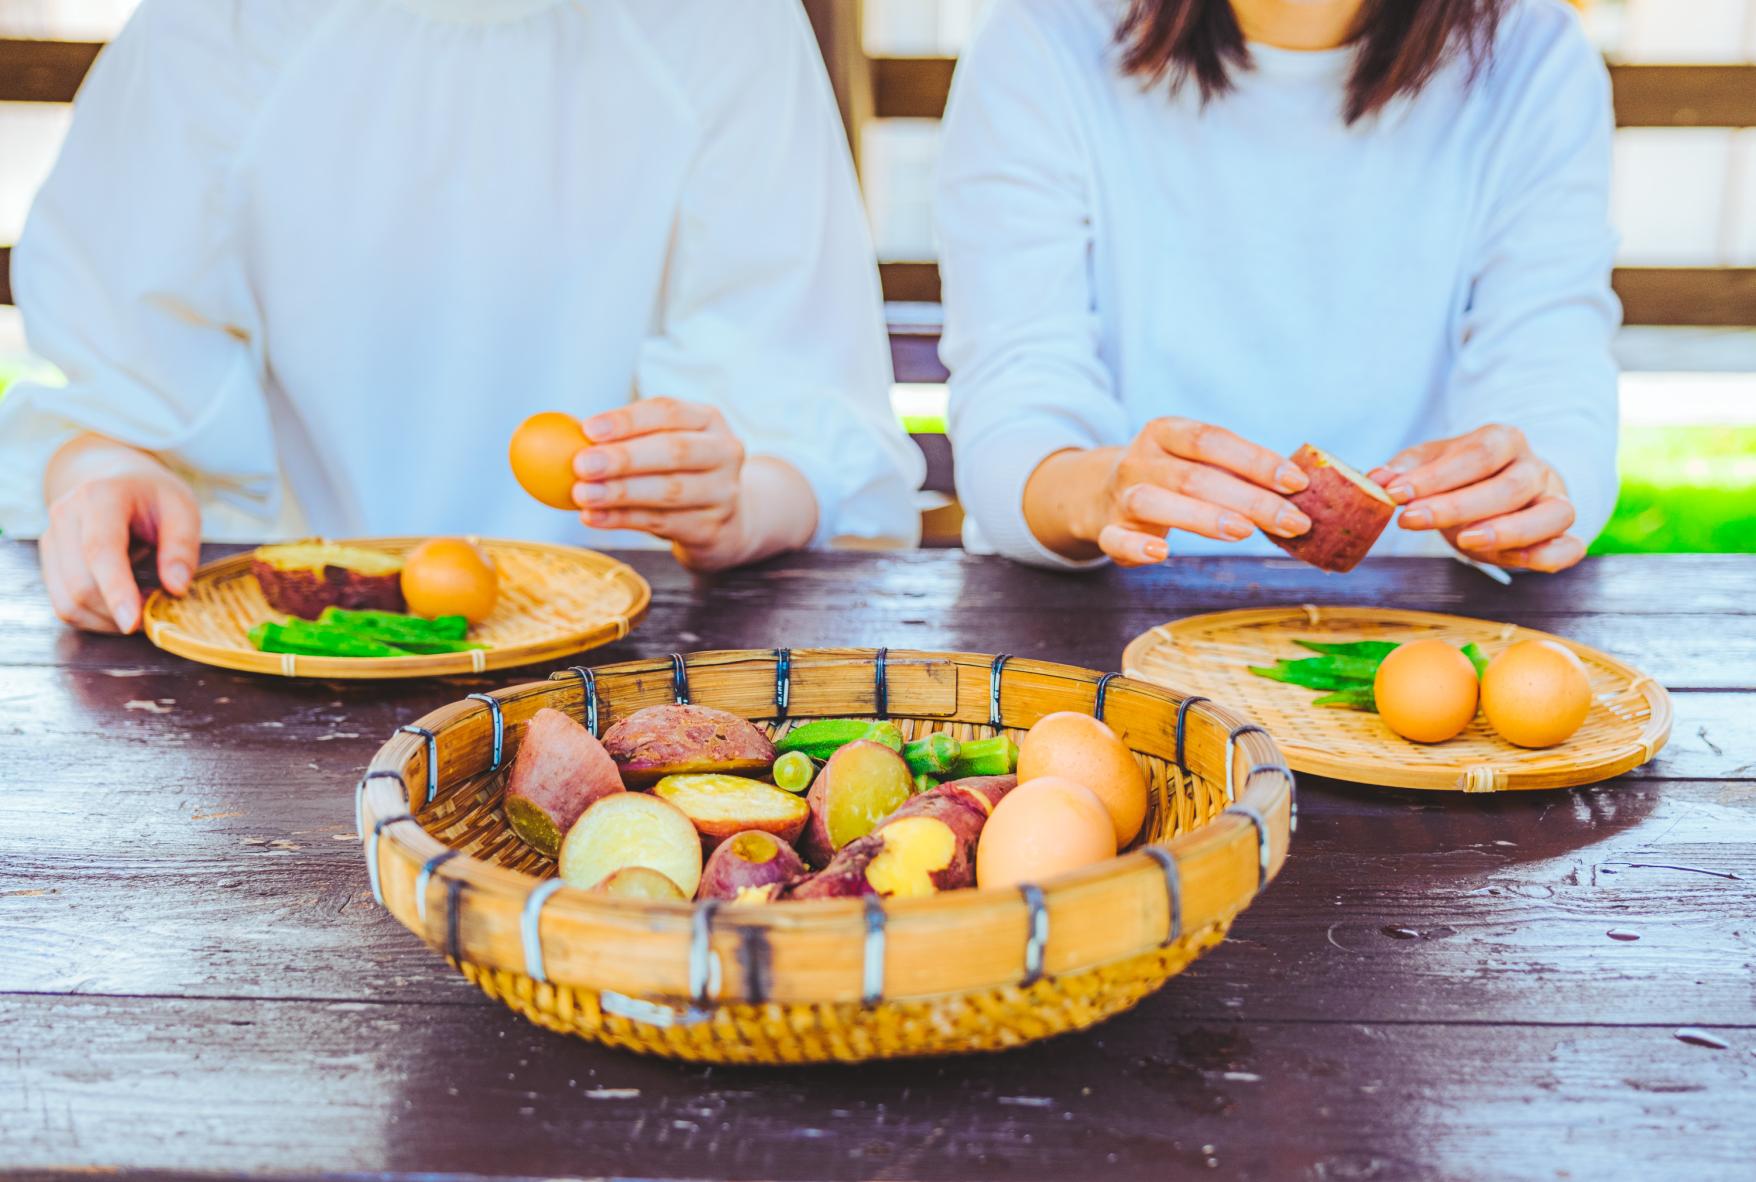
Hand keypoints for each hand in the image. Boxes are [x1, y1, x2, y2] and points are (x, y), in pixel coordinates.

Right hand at [40, 437, 200, 632]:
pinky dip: (94, 618)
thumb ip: (182, 547)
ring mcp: (50, 539)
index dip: (116, 591)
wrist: (115, 479)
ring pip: (68, 601)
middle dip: (119, 611)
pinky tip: (122, 608)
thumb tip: (176, 588)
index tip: (133, 623)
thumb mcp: (182, 510)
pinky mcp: (49, 562)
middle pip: (81, 584)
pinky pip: (64, 605)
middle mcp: (65, 516)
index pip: (100, 550)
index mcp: (100, 496)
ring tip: (142, 608)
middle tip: (157, 612)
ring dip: (107, 620)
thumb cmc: (153, 496)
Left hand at [571, 397, 811, 569]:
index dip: (627, 420)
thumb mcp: (663, 446)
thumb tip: (564, 437)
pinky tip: (592, 516)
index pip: (668, 412)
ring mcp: (723, 493)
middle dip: (624, 458)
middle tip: (581, 464)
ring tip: (581, 494)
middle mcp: (723, 452)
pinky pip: (662, 523)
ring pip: (668, 490)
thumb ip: (626, 439)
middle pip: (673, 451)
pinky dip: (622, 520)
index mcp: (708, 420)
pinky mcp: (713, 528)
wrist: (726, 521)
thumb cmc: (680, 473)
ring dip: (619, 492)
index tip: (588, 429)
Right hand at [1030, 418, 1311, 565]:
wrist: (1100, 493)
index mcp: (1165, 432)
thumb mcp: (1198, 461)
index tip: (1297, 483)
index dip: (1255, 460)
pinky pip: (1116, 540)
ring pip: (1154, 502)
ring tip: (1244, 533)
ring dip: (1202, 517)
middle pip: (1194, 476)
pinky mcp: (1108, 530)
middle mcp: (1140, 459)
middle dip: (1249, 499)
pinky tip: (1163, 554)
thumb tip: (1305, 488)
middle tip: (1294, 522)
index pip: (1211, 440)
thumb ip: (1240, 470)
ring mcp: (1121, 495)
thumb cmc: (1171, 477)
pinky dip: (1137, 547)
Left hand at [1369, 424, 1582, 571]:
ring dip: (1509, 530)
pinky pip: (1570, 547)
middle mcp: (1535, 467)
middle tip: (1411, 521)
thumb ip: (1405, 470)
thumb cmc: (1462, 476)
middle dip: (1456, 506)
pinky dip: (1550, 556)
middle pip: (1509, 486)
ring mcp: (1555, 500)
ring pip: (1553, 514)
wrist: (1502, 488)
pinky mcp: (1563, 534)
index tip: (1395, 494)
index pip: (1476, 454)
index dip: (1435, 476)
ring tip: (1464, 542)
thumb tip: (1375, 478)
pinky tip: (1516, 562)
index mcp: (1504, 440)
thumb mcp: (1431, 463)